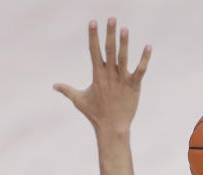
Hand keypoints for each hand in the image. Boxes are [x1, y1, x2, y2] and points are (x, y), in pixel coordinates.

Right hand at [53, 18, 151, 133]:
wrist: (112, 128)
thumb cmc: (95, 114)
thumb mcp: (79, 100)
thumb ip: (67, 90)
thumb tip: (54, 86)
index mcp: (97, 75)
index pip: (94, 51)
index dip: (93, 36)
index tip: (93, 22)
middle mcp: (109, 75)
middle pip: (109, 50)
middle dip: (109, 34)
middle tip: (111, 18)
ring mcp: (122, 80)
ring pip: (123, 58)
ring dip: (124, 43)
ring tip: (124, 29)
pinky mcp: (133, 86)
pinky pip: (140, 70)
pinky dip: (144, 59)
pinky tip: (148, 47)